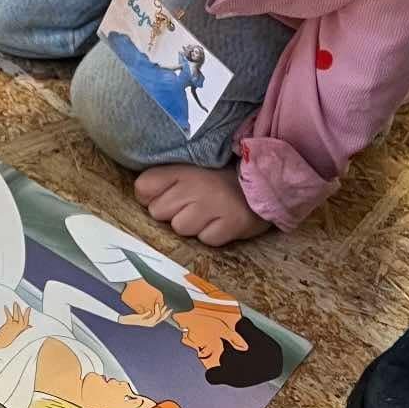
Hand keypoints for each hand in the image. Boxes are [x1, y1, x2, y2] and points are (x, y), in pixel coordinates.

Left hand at [0, 300, 32, 349]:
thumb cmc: (5, 342)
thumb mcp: (12, 338)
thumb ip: (16, 333)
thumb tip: (20, 331)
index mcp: (20, 333)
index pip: (27, 327)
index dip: (29, 323)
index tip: (31, 320)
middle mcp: (19, 330)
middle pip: (25, 320)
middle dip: (27, 314)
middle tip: (28, 308)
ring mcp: (14, 327)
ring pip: (18, 316)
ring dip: (17, 309)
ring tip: (16, 304)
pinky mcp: (9, 324)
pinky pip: (9, 315)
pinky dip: (7, 311)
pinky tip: (5, 307)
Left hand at [118, 301, 171, 328]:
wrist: (126, 320)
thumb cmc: (135, 317)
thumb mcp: (143, 315)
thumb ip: (149, 313)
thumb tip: (154, 307)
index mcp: (151, 322)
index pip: (161, 318)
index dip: (166, 314)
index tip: (169, 309)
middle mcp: (150, 323)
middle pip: (160, 318)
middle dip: (164, 312)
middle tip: (167, 307)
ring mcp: (146, 322)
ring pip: (155, 316)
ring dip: (158, 310)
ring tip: (157, 304)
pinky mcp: (141, 319)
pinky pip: (147, 315)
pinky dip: (149, 312)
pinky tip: (149, 310)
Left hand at [134, 166, 269, 246]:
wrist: (266, 180)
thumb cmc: (220, 177)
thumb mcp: (191, 168)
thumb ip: (164, 179)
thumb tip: (142, 196)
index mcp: (182, 168)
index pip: (143, 187)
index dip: (150, 196)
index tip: (166, 195)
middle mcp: (195, 184)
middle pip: (157, 212)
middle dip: (171, 212)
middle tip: (193, 204)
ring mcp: (214, 204)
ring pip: (180, 228)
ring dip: (192, 225)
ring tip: (208, 213)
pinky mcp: (233, 223)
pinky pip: (206, 240)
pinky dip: (213, 235)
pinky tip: (222, 222)